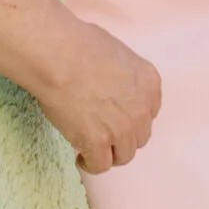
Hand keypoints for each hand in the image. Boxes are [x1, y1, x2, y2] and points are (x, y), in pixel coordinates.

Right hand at [39, 23, 160, 175]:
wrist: (58, 55)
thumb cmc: (79, 43)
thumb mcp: (116, 51)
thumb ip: (122, 73)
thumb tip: (109, 80)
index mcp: (149, 83)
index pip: (150, 112)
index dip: (132, 116)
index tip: (118, 116)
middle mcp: (141, 109)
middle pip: (139, 136)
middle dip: (123, 136)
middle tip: (104, 132)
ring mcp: (121, 129)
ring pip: (124, 155)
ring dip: (110, 153)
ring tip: (93, 148)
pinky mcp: (98, 143)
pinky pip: (101, 165)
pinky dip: (91, 164)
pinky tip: (81, 157)